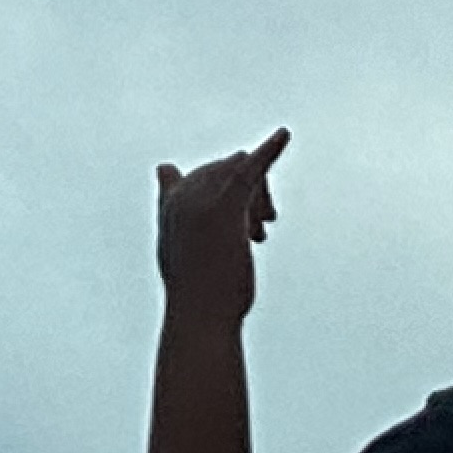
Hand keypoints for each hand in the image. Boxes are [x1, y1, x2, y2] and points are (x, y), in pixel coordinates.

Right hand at [157, 130, 288, 323]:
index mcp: (169, 208)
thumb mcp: (183, 260)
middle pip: (224, 171)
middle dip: (246, 196)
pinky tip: (283, 136)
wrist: (200, 317)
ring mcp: (203, 197)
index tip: (223, 199)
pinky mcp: (228, 204)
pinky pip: (253, 169)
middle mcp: (183, 196)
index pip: (178, 177)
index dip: (209, 186)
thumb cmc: (195, 296)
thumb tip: (176, 214)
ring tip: (261, 231)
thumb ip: (180, 228)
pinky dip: (270, 150)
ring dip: (259, 199)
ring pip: (243, 173)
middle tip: (260, 230)